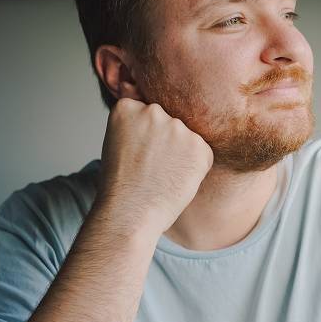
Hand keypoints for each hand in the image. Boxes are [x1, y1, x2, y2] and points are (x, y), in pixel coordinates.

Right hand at [92, 98, 213, 235]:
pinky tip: (176, 181)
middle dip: (165, 143)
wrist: (129, 213)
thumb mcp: (117, 143)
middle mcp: (153, 111)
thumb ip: (137, 125)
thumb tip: (161, 118)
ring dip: (181, 155)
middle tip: (151, 168)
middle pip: (169, 123)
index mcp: (127, 108)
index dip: (145, 138)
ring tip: (162, 176)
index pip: (147, 114)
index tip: (138, 155)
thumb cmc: (121, 186)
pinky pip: (203, 154)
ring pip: (187, 138)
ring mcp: (177, 127)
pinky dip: (196, 168)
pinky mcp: (198, 146)